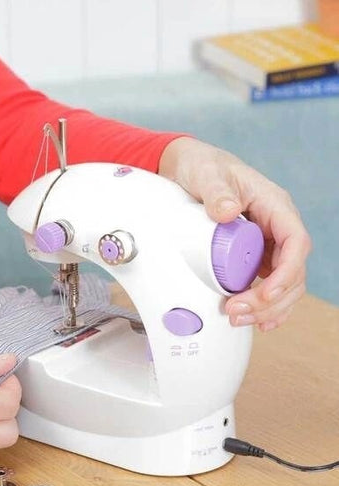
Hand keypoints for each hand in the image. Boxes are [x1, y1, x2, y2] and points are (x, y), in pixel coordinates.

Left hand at [159, 137, 310, 331]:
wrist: (188, 168)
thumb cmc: (203, 166)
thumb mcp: (208, 174)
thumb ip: (216, 191)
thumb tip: (227, 212)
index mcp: (274, 205)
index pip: (295, 243)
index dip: (285, 273)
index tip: (265, 293)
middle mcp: (275, 226)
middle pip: (291, 270)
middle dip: (270, 298)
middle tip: (239, 312)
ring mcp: (264, 241)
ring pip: (281, 281)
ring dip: (265, 306)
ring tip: (239, 319)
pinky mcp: (250, 252)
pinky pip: (265, 281)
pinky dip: (263, 303)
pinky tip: (256, 319)